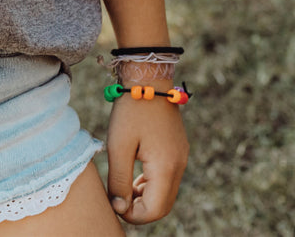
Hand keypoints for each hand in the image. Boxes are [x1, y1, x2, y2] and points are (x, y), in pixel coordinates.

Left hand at [105, 80, 188, 224]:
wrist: (147, 79)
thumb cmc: (131, 111)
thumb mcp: (118, 145)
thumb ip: (119, 180)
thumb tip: (120, 207)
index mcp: (166, 168)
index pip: (154, 210)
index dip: (133, 214)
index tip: (113, 203)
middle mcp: (179, 166)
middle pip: (162, 205)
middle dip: (140, 209)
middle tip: (116, 198)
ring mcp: (181, 158)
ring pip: (165, 192)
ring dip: (144, 196)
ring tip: (121, 186)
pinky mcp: (177, 149)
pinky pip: (167, 178)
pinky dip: (151, 183)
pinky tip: (134, 174)